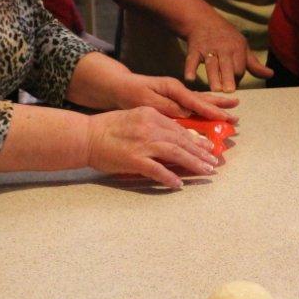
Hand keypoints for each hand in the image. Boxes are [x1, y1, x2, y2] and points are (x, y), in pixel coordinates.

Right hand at [86, 107, 217, 187]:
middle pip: (182, 141)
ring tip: (206, 171)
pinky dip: (169, 177)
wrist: (85, 136)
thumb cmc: (107, 128)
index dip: (196, 139)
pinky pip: (157, 170)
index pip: (179, 128)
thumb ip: (155, 125)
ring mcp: (142, 144)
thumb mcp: (134, 118)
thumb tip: (178, 138)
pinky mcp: (134, 160)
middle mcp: (150, 127)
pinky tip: (179, 184)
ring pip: (175, 153)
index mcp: (151, 114)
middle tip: (214, 162)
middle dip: (200, 152)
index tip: (208, 147)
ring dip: (193, 163)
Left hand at [113, 73, 238, 121]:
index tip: (225, 117)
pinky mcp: (173, 99)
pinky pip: (193, 105)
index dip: (211, 111)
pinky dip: (205, 108)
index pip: (196, 102)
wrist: (118, 87)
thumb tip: (186, 113)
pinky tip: (213, 110)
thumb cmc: (130, 93)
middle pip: (203, 99)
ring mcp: (176, 94)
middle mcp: (178, 90)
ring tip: (233, 106)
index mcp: (173, 88)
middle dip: (220, 107)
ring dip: (216, 105)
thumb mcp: (145, 100)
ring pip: (200, 101)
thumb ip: (166, 106)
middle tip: (237, 113)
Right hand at [183, 12, 272, 91]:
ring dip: (213, 76)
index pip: (240, 67)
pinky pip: (192, 60)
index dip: (237, 78)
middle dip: (228, 77)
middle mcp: (223, 48)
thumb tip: (270, 75)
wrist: (202, 20)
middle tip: (229, 90)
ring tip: (215, 90)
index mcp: (237, 49)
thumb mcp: (243, 47)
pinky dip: (190, 69)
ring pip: (211, 64)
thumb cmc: (226, 37)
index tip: (232, 87)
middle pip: (227, 65)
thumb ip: (254, 64)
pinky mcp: (194, 50)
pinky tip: (190, 79)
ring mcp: (208, 49)